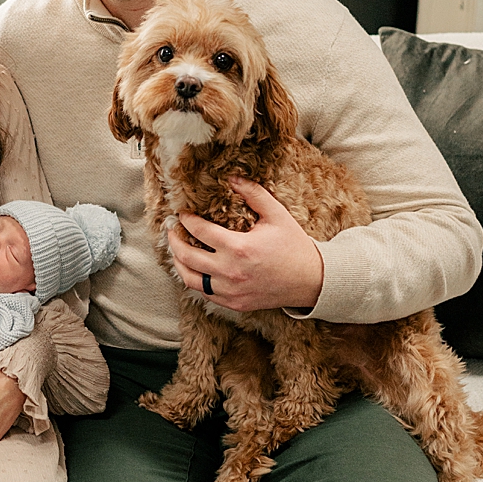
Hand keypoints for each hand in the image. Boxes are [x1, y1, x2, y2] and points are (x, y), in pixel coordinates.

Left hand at [167, 179, 324, 311]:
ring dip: (179, 264)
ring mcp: (231, 291)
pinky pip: (205, 294)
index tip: (183, 214)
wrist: (310, 280)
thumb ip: (253, 193)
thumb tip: (231, 178)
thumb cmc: (293, 246)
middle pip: (187, 257)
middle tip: (172, 231)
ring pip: (191, 280)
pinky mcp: (234, 303)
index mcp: (239, 248)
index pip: (200, 232)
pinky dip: (196, 281)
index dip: (187, 221)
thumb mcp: (276, 214)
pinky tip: (195, 270)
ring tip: (177, 251)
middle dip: (175, 242)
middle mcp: (230, 272)